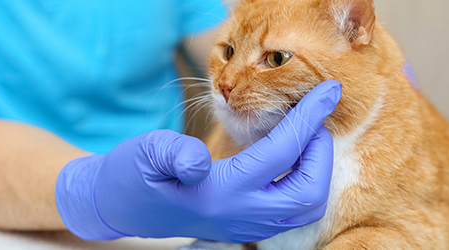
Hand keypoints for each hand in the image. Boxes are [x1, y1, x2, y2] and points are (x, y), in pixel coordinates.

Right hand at [55, 80, 341, 242]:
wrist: (121, 206)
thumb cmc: (132, 175)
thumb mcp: (145, 154)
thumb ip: (172, 154)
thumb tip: (200, 160)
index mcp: (220, 194)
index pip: (281, 154)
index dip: (307, 119)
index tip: (327, 93)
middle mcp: (240, 215)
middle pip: (308, 192)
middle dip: (321, 151)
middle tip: (315, 118)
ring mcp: (246, 225)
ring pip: (305, 207)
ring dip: (317, 169)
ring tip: (306, 135)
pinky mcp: (245, 225)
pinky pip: (291, 210)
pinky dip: (304, 180)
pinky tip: (292, 155)